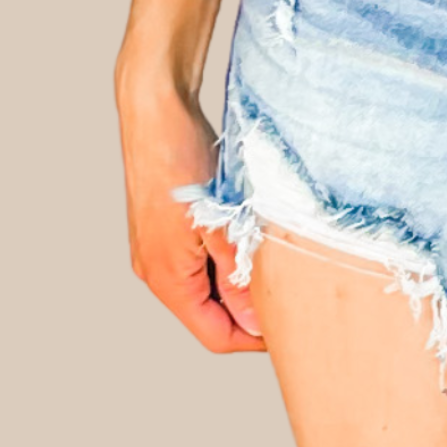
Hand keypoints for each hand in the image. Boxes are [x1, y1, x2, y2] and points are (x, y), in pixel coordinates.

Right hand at [116, 63, 264, 351]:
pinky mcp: (167, 226)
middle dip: (249, 306)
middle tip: (291, 290)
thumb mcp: (218, 223)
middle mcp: (157, 270)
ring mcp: (160, 248)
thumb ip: (236, 275)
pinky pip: (200, 256)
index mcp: (166, 279)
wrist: (154, 108)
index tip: (290, 326)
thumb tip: (257, 321)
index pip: (214, 335)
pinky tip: (251, 231)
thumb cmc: (179, 160)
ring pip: (208, 281)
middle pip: (210, 311)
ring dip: (239, 275)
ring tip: (274, 255)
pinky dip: (226, 252)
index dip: (253, 338)